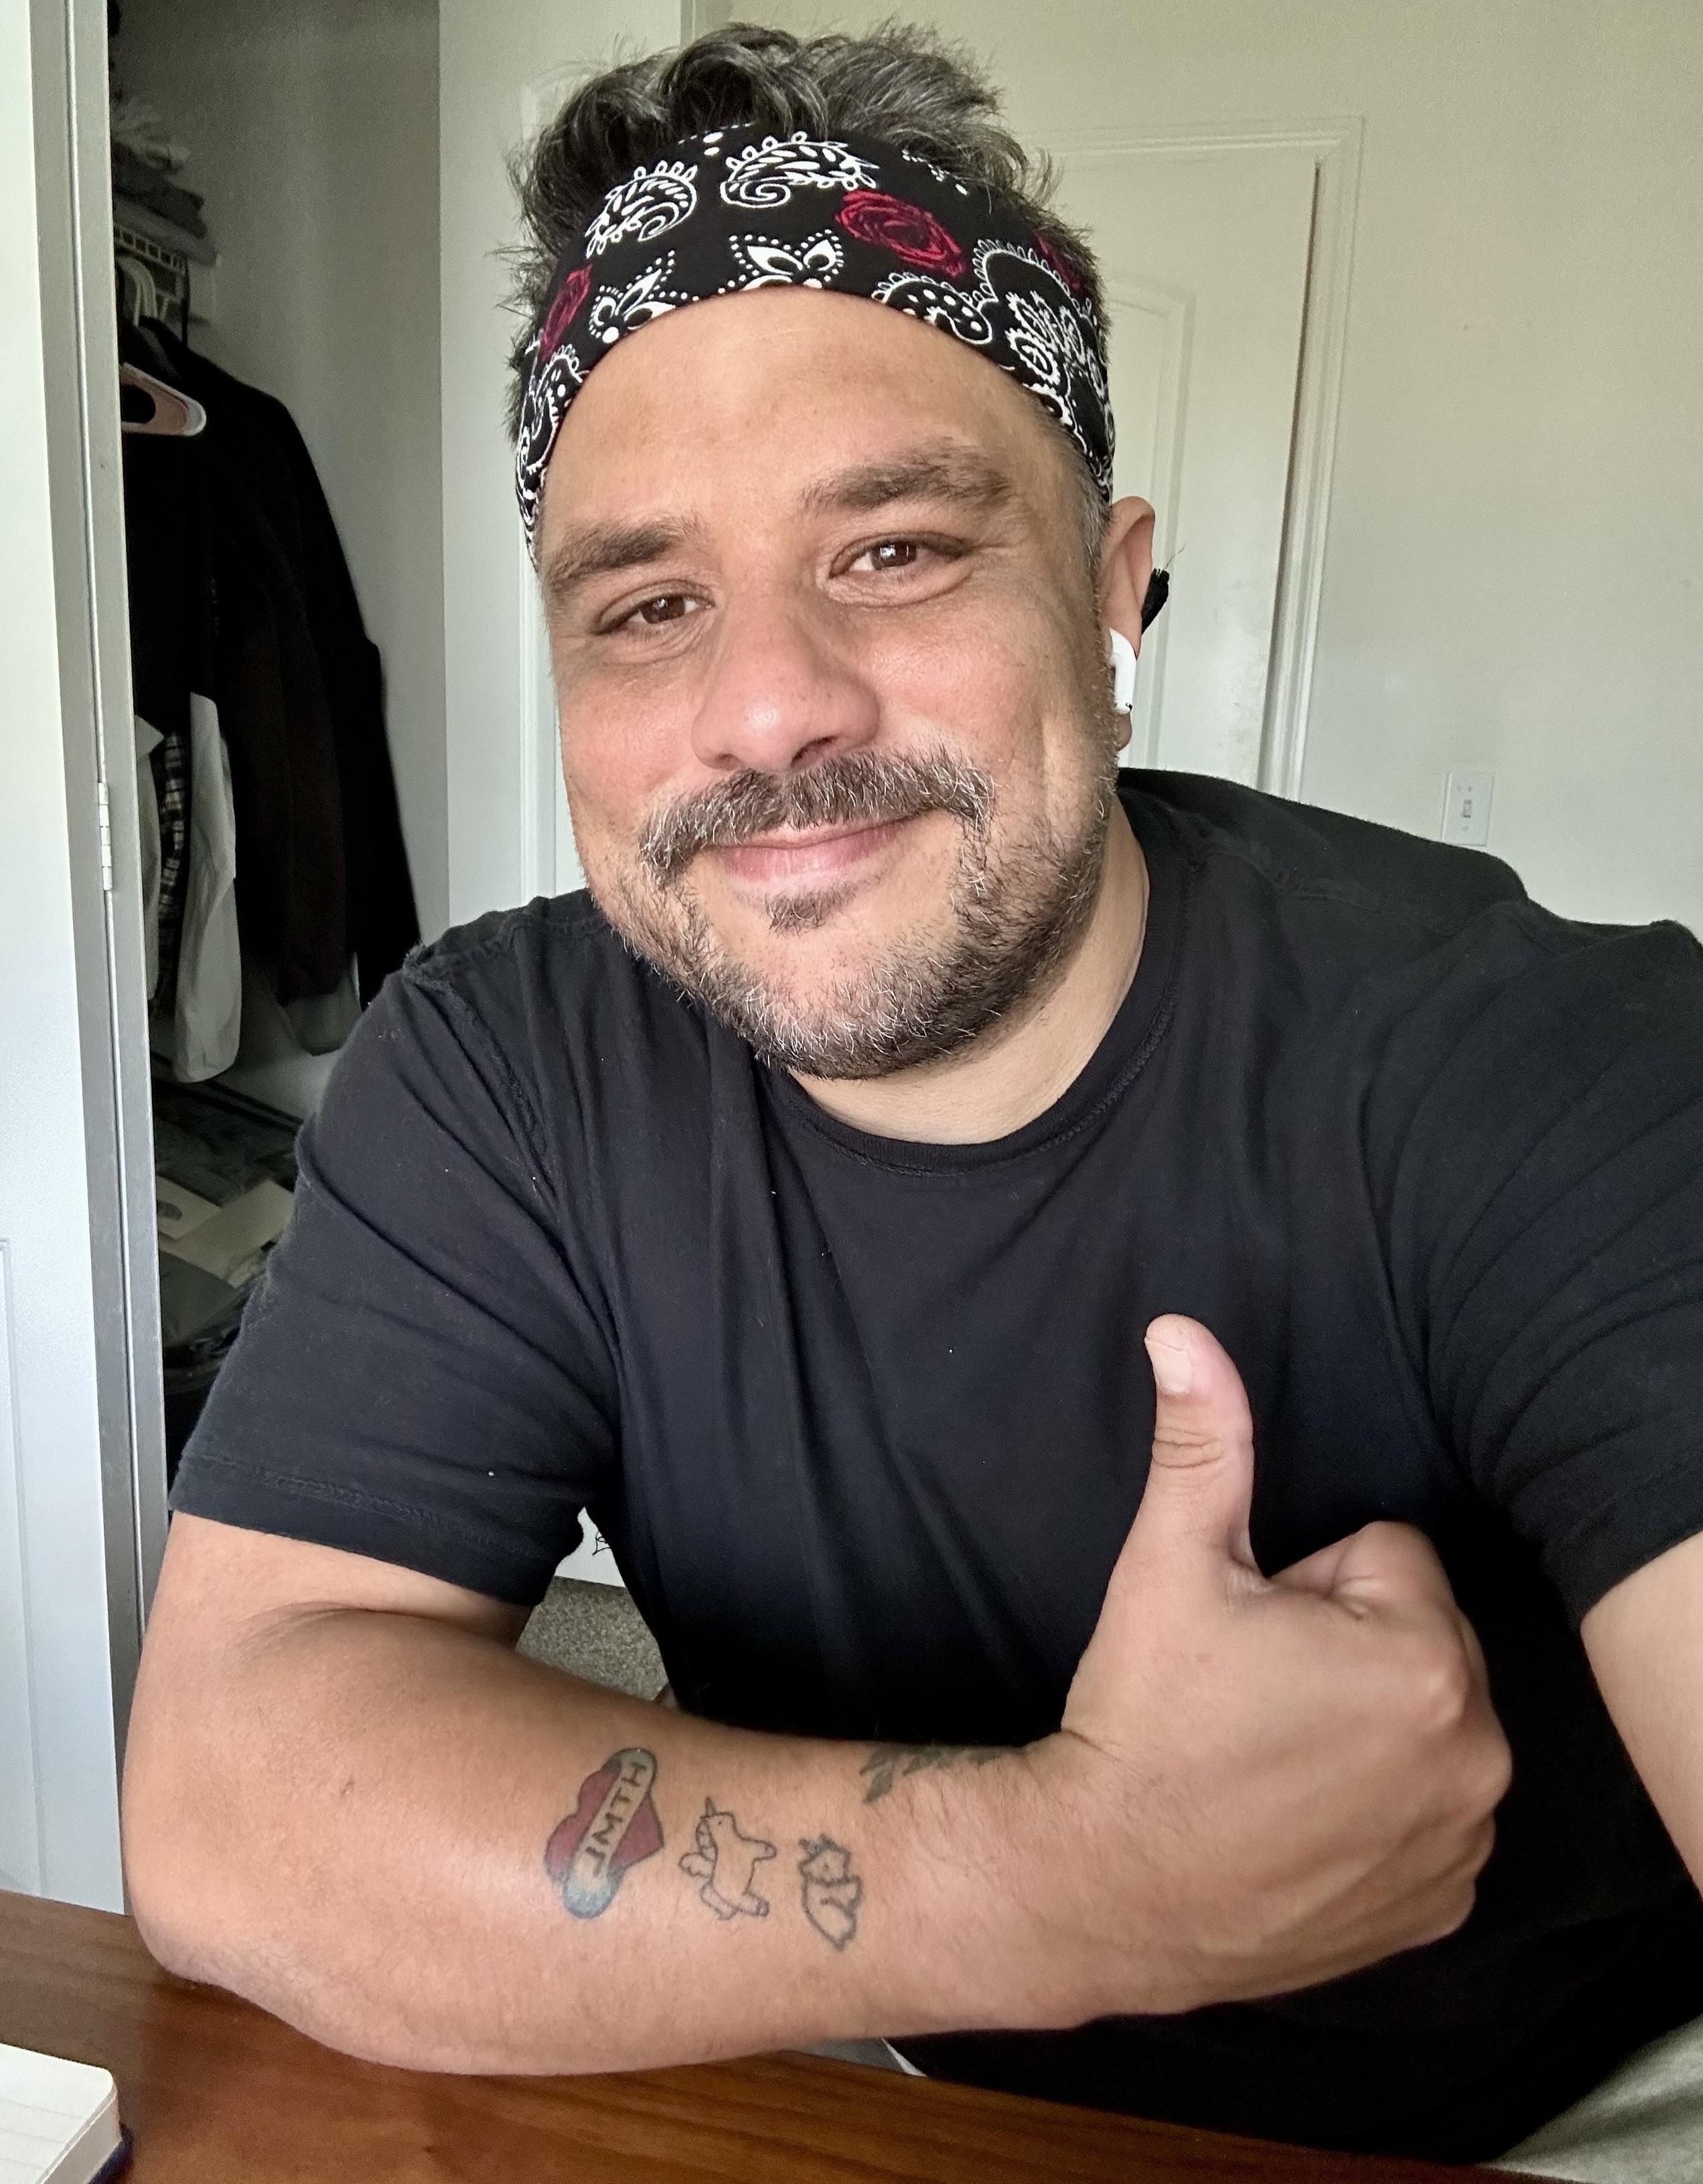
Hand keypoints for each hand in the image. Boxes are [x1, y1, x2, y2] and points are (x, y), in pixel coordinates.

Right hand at [1022, 1315, 1510, 2021]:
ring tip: (1268, 1753)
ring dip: (1366, 1722)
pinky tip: (1297, 1816)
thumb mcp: (1167, 1567)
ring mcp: (1463, 1841)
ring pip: (1426, 1719)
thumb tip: (1181, 1331)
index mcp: (1420, 1657)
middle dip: (1344, 1645)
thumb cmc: (1141, 1721)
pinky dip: (1380, 1807)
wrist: (1102, 1889)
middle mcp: (1475, 1755)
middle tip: (1252, 1691)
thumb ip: (1202, 1444)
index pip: (1385, 1553)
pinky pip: (1431, 1809)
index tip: (1246, 1636)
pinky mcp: (1441, 1903)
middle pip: (1417, 1634)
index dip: (1302, 1581)